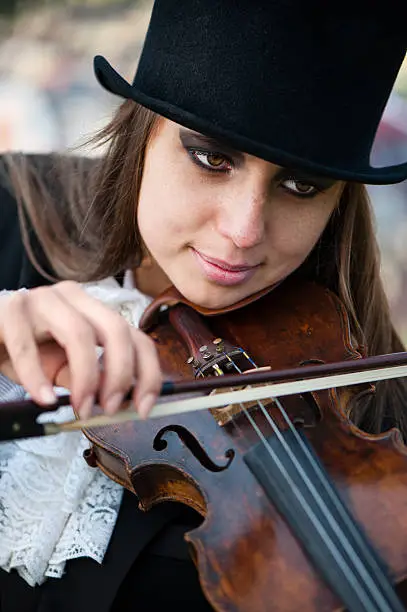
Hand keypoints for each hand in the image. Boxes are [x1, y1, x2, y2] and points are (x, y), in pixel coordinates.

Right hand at [0, 281, 160, 418]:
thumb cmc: (22, 350)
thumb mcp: (62, 369)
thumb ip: (91, 379)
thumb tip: (121, 401)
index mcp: (93, 310)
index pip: (136, 336)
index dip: (147, 373)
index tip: (143, 408)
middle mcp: (73, 298)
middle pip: (116, 329)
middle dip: (120, 374)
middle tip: (109, 409)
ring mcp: (42, 298)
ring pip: (79, 332)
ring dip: (86, 377)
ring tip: (81, 408)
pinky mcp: (10, 309)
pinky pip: (27, 345)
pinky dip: (37, 377)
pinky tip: (44, 399)